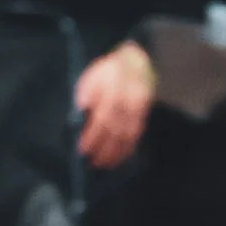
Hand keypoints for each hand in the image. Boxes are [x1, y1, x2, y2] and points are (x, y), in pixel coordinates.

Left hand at [75, 40, 157, 171]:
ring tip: (107, 164)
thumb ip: (86, 92)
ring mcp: (138, 108)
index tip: (83, 149)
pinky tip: (122, 156)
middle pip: (116, 130)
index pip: (102, 119)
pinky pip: (138, 133)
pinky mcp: (144, 113)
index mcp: (113, 92)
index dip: (92, 137)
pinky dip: (130, 147)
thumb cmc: (108, 71)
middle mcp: (128, 102)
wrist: (134, 61)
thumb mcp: (92, 75)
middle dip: (104, 149)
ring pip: (128, 134)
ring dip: (117, 152)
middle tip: (94, 163)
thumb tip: (80, 108)